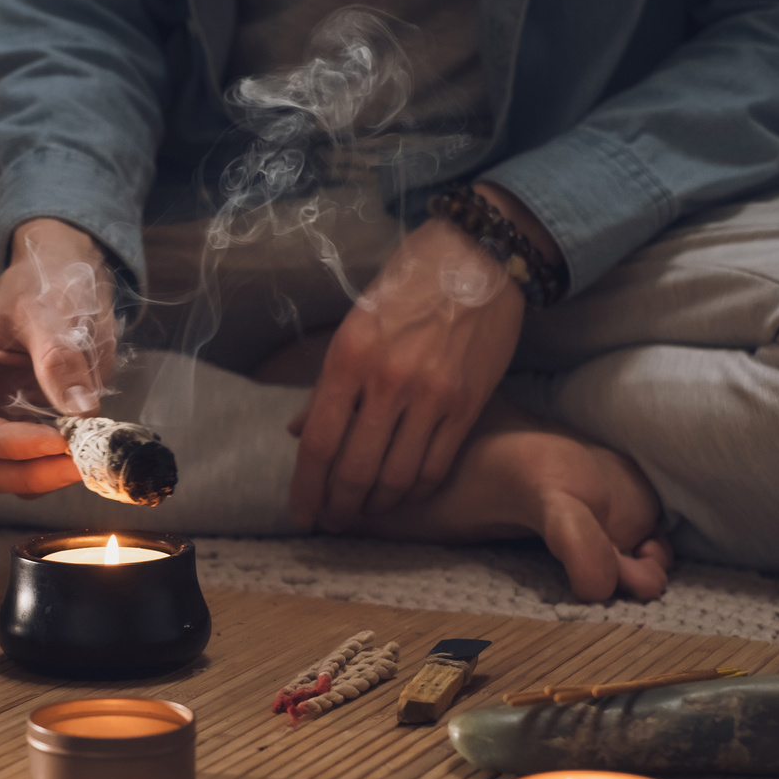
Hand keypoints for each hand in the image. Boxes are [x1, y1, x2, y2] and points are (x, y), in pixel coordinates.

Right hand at [0, 217, 119, 495]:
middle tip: (79, 464)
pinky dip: (56, 469)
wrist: (58, 274)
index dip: (15, 447)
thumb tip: (80, 409)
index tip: (64, 444)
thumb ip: (59, 357)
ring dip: (45, 476)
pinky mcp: (18, 431)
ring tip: (89, 455)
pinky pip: (31, 467)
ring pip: (4, 477)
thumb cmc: (43, 283)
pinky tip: (87, 451)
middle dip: (29, 474)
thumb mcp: (50, 310)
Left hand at [289, 184, 555, 528]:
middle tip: (330, 522)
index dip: (305, 488)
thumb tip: (299, 432)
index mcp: (349, 357)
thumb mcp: (355, 325)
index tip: (301, 513)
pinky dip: (415, 491)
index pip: (318, 443)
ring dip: (375, 506)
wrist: (479, 256)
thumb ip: (328, 383)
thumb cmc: (408, 285)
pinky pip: (436, 465)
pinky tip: (403, 496)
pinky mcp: (468, 404)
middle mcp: (388, 380)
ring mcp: (432, 395)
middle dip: (337, 506)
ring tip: (363, 514)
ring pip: (396, 477)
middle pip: (354, 469)